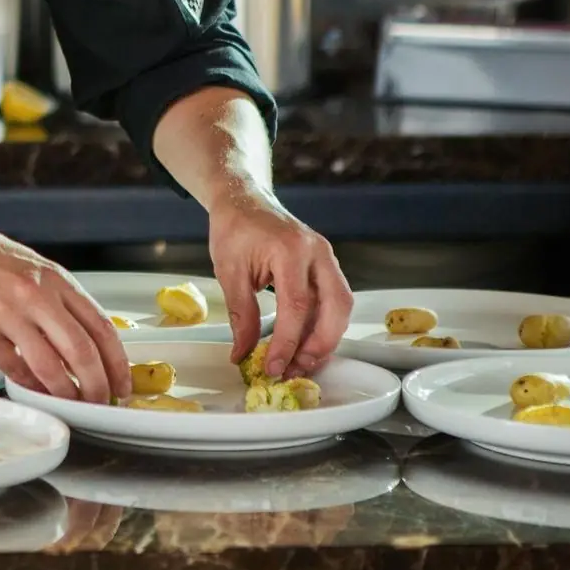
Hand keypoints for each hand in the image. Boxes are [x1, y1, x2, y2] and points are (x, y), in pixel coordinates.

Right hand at [0, 207, 130, 403]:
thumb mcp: (30, 267)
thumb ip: (56, 300)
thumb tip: (84, 340)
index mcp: (53, 278)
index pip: (101, 326)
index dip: (117, 363)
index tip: (121, 383)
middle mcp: (34, 295)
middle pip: (81, 352)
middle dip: (97, 386)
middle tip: (101, 401)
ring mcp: (6, 314)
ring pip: (50, 367)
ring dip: (66, 392)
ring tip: (72, 402)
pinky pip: (14, 368)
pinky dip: (30, 385)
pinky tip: (37, 390)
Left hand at [207, 193, 352, 378]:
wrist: (243, 200)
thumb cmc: (234, 230)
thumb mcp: (229, 272)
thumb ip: (240, 314)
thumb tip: (243, 354)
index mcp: (291, 250)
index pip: (297, 306)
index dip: (288, 342)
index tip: (274, 365)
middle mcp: (317, 253)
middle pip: (335, 308)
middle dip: (320, 344)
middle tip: (297, 369)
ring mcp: (326, 257)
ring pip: (341, 306)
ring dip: (325, 338)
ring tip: (301, 362)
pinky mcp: (326, 265)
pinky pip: (332, 300)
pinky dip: (322, 324)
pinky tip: (305, 343)